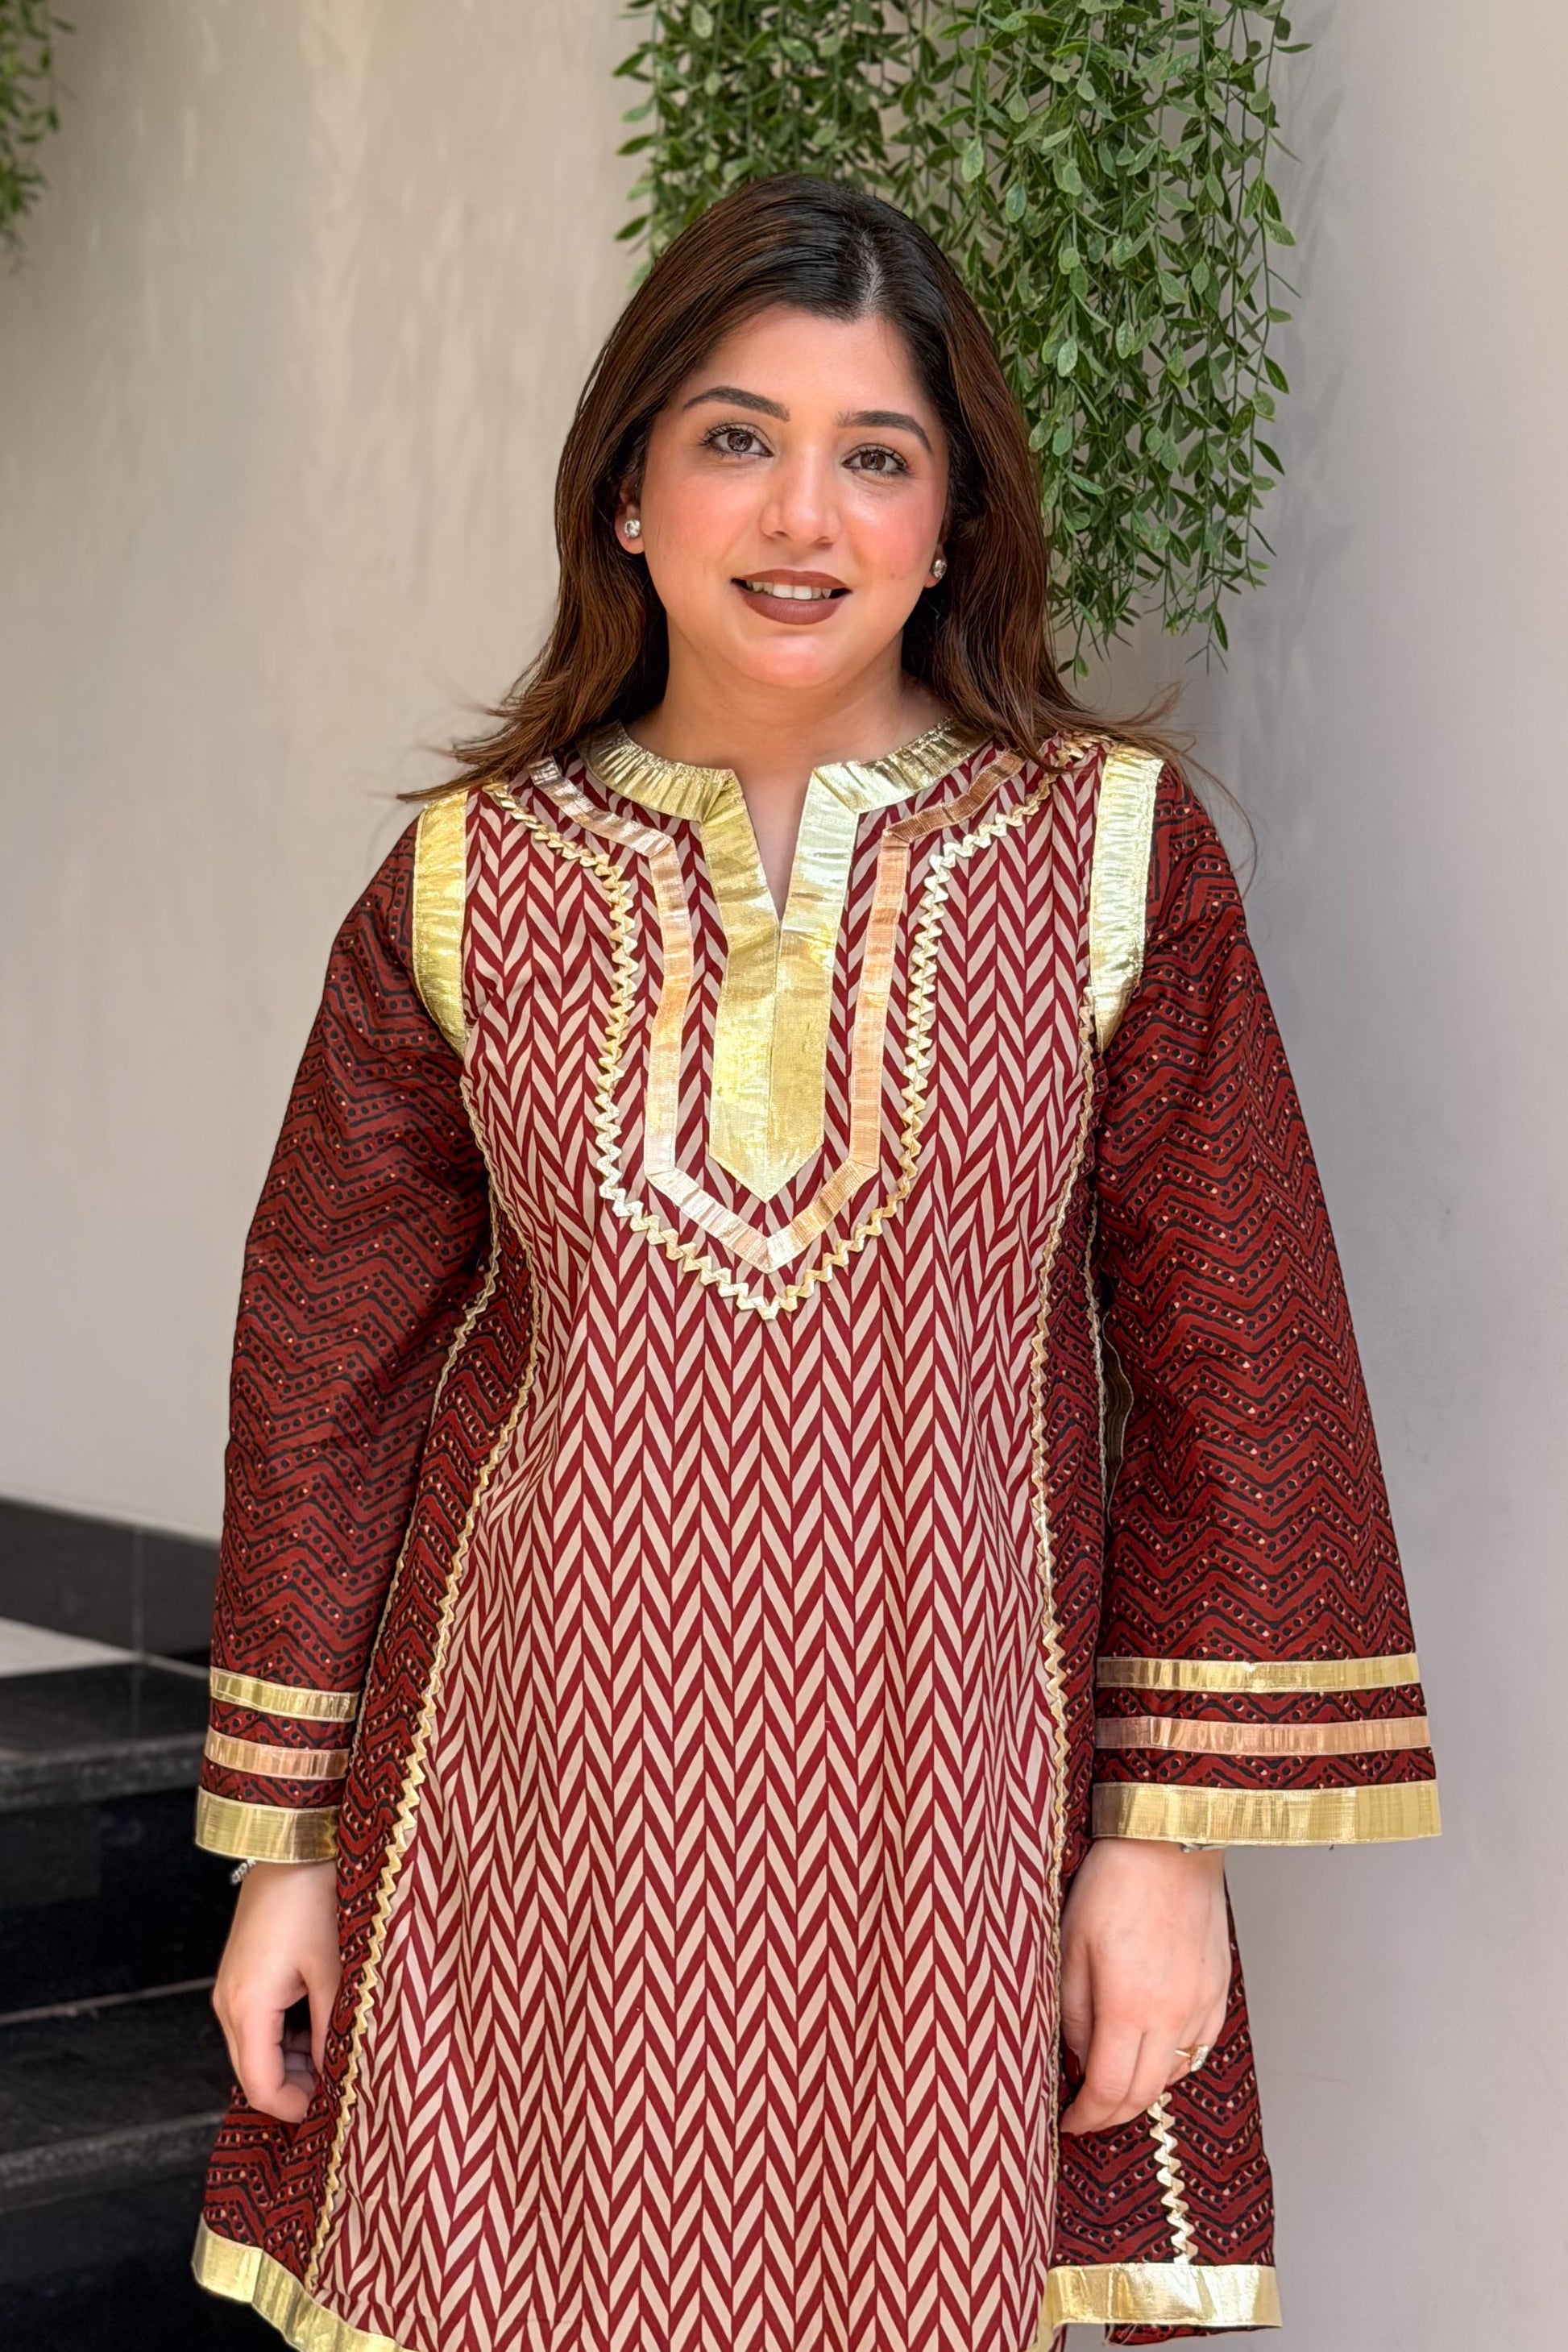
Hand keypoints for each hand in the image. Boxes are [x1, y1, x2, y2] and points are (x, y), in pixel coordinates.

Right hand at [211, 1858, 340, 2122]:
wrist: (292, 1845)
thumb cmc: (313, 1901)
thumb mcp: (333, 1970)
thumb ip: (333, 2030)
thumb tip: (339, 2077)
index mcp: (247, 2008)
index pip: (261, 2087)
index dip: (294, 2108)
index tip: (332, 2111)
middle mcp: (229, 2004)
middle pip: (255, 2072)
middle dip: (297, 2086)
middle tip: (343, 2084)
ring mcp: (231, 1989)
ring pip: (257, 2049)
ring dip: (295, 2060)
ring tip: (340, 2050)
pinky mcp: (242, 1975)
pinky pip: (259, 2023)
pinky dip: (288, 2035)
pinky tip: (324, 2023)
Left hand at [1058, 1837, 1229, 2135]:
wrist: (1169, 1842)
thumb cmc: (1114, 1882)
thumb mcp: (1070, 1944)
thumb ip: (1073, 2010)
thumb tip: (1078, 2055)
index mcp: (1128, 2005)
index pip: (1108, 2090)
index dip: (1086, 2117)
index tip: (1069, 2122)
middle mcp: (1172, 2014)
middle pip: (1144, 2095)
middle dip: (1111, 2114)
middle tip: (1087, 2113)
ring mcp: (1201, 2004)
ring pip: (1174, 2075)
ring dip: (1143, 2089)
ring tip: (1114, 2079)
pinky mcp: (1219, 1990)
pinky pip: (1197, 2047)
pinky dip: (1172, 2061)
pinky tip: (1151, 2047)